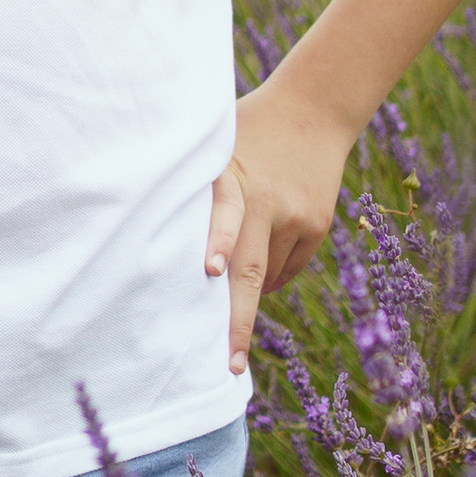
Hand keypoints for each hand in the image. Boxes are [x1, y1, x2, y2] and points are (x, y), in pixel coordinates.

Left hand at [206, 78, 355, 369]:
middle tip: (229, 366)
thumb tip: (158, 249)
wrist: (314, 110)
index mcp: (233, 178)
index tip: (208, 272)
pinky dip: (270, 277)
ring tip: (227, 281)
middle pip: (251, 271)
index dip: (217, 242)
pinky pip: (288, 270)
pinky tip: (261, 254)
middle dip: (238, 323)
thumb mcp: (215, 148)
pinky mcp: (317, 225)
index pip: (224, 213)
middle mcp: (268, 201)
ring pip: (267, 278)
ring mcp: (297, 216)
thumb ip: (196, 190)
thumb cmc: (245, 132)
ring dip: (246, 294)